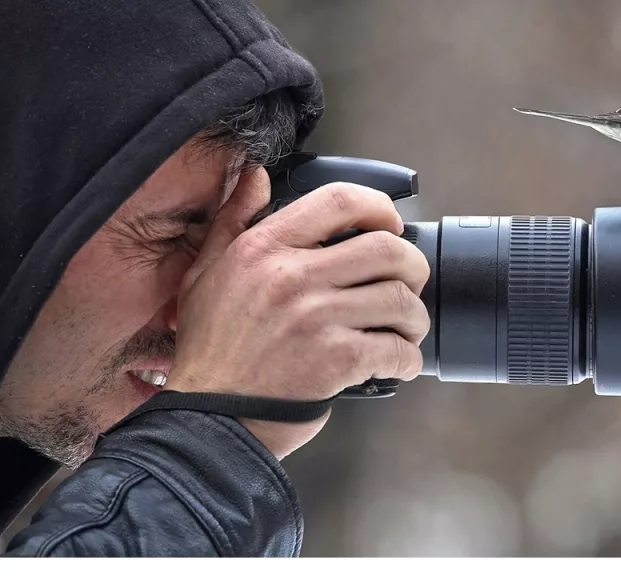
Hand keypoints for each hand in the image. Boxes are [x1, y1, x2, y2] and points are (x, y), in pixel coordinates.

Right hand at [166, 167, 430, 458]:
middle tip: (409, 286)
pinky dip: (408, 359)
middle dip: (412, 268)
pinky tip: (397, 364)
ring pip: (399, 300)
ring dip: (414, 318)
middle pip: (387, 249)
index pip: (339, 200)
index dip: (380, 207)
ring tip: (404, 330)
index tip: (392, 225)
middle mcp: (292, 277)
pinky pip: (397, 349)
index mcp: (264, 249)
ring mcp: (316, 318)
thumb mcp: (205, 273)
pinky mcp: (336, 360)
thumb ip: (233, 220)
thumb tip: (254, 176)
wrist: (210, 421)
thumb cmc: (212, 352)